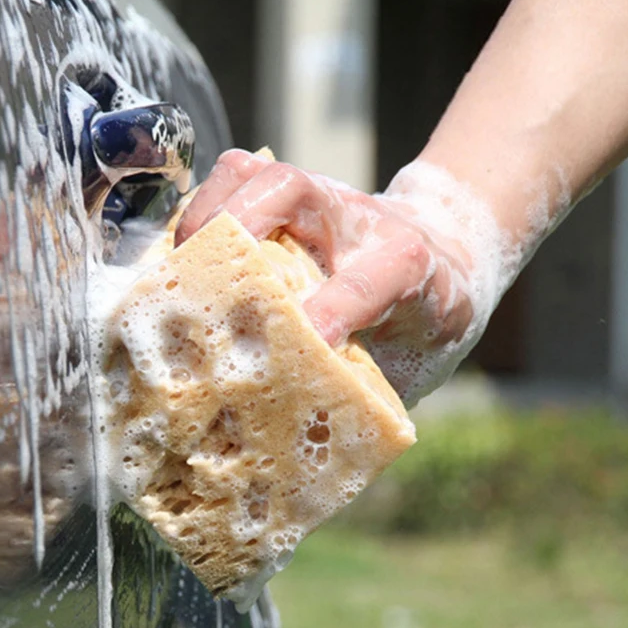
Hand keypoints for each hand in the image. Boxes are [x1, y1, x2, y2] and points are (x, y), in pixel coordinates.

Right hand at [175, 149, 506, 404]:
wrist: (450, 262)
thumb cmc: (421, 331)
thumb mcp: (411, 367)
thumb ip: (360, 396)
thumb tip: (293, 452)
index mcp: (407, 268)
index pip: (373, 277)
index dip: (337, 305)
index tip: (307, 340)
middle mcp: (360, 223)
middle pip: (295, 189)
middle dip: (241, 224)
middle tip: (200, 275)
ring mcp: (322, 201)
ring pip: (259, 174)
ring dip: (209, 212)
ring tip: (177, 262)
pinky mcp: (293, 197)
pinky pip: (238, 178)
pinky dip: (205, 206)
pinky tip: (184, 250)